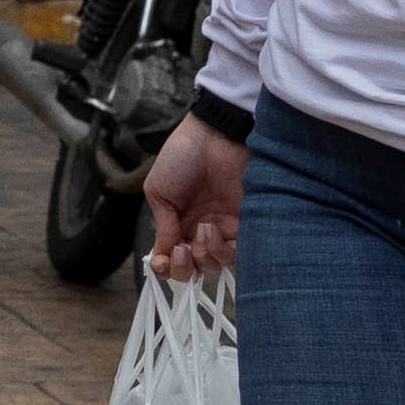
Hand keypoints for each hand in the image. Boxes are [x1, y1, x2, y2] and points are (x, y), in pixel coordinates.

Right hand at [141, 114, 244, 278]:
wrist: (214, 135)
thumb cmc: (183, 155)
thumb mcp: (158, 191)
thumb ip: (162, 227)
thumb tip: (163, 254)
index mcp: (178, 222)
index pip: (172, 258)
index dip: (165, 268)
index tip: (160, 262)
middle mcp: (201, 229)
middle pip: (193, 270)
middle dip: (183, 268)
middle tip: (180, 249)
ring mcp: (224, 228)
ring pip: (215, 266)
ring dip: (203, 257)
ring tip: (200, 230)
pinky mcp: (246, 224)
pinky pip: (237, 256)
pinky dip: (220, 251)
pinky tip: (212, 230)